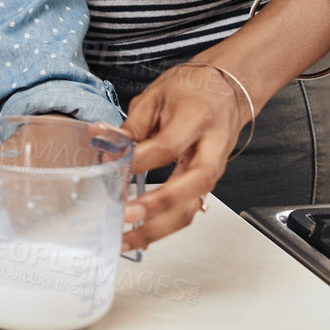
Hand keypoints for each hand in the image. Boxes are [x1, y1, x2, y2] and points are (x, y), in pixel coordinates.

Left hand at [119, 63, 245, 250]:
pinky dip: (163, 227)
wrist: (228, 91)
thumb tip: (101, 138)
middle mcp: (211, 150)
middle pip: (191, 186)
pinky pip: (188, 211)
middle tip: (125, 213)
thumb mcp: (157, 95)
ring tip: (125, 239)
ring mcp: (212, 172)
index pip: (167, 146)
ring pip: (191, 208)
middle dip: (157, 205)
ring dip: (158, 228)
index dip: (138, 160)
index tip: (113, 168)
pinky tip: (139, 235)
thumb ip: (132, 124)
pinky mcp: (207, 186)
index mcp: (197, 120)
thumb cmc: (193, 90)